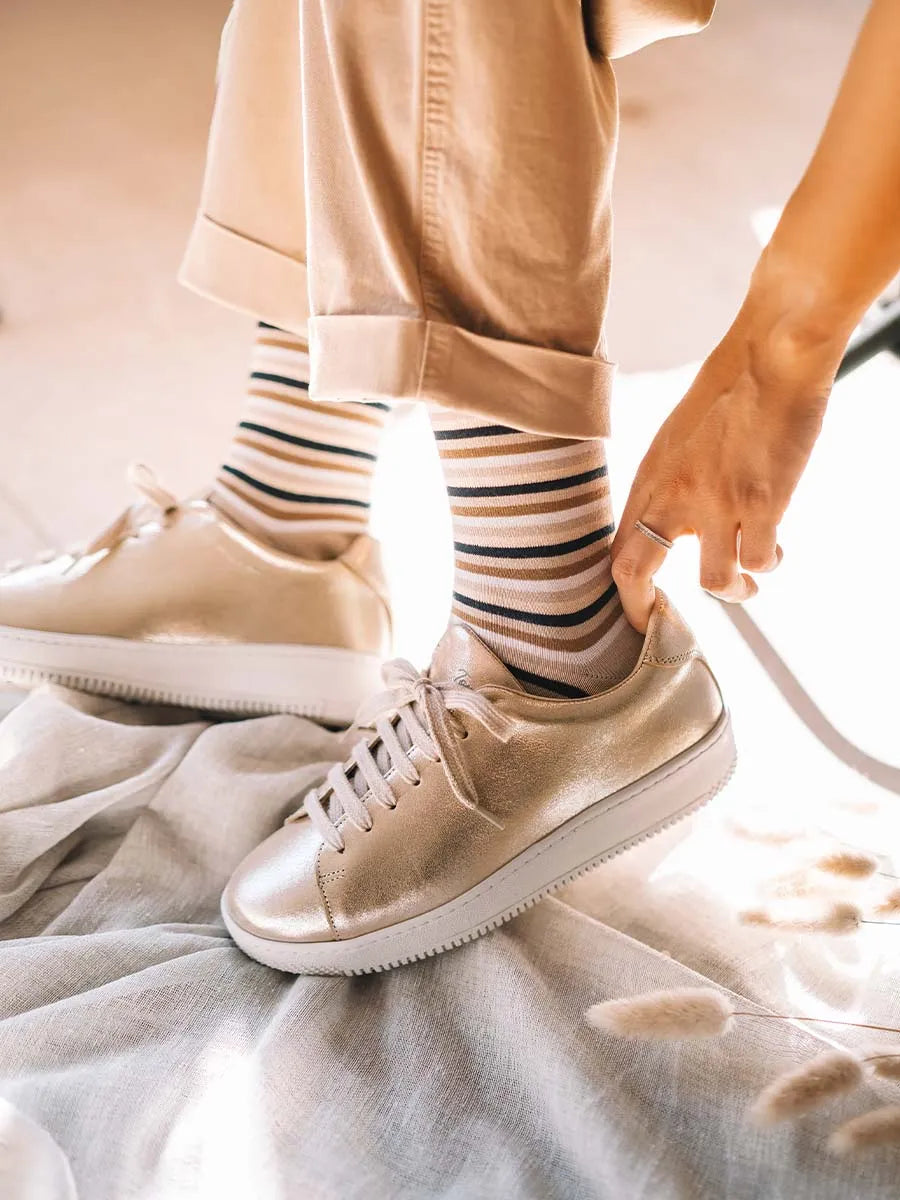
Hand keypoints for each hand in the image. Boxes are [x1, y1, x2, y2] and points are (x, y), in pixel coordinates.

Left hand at [610, 298, 845, 631]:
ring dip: (733, 591)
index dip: (623, 591)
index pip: (616, 550)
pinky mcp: (762, 503)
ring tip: (746, 582)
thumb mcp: (676, 438)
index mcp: (649, 478)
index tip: (639, 609)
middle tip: (663, 623)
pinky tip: (775, 550)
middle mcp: (673, 495)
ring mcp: (717, 503)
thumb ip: (668, 485)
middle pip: (634, 574)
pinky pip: (761, 560)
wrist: (771, 355)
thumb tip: (670, 526)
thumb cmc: (729, 389)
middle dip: (644, 612)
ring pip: (713, 582)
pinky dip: (769, 563)